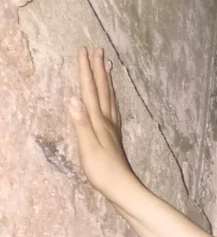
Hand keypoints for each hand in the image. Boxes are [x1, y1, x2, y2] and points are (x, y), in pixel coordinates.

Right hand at [68, 45, 140, 204]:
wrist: (122, 188)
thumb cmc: (102, 171)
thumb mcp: (87, 147)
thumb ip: (80, 122)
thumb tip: (73, 98)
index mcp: (98, 121)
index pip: (89, 89)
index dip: (85, 69)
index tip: (83, 49)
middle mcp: (107, 121)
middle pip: (102, 89)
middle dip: (98, 68)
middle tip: (97, 48)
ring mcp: (112, 128)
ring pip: (110, 98)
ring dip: (107, 80)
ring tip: (108, 65)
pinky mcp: (114, 137)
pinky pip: (113, 109)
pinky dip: (111, 98)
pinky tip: (112, 98)